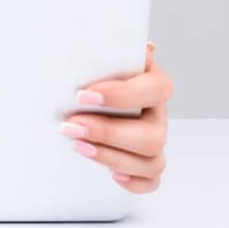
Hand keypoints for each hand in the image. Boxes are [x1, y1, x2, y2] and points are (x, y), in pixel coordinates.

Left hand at [60, 40, 170, 192]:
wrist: (74, 98)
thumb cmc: (87, 75)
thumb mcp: (93, 58)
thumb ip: (107, 50)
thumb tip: (140, 45)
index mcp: (151, 82)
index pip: (158, 88)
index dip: (124, 95)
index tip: (84, 95)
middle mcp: (156, 113)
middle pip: (154, 134)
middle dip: (108, 132)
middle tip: (71, 125)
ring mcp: (153, 140)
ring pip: (152, 161)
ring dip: (113, 156)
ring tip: (77, 146)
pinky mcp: (144, 164)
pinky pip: (152, 181)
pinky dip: (134, 182)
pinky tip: (111, 175)